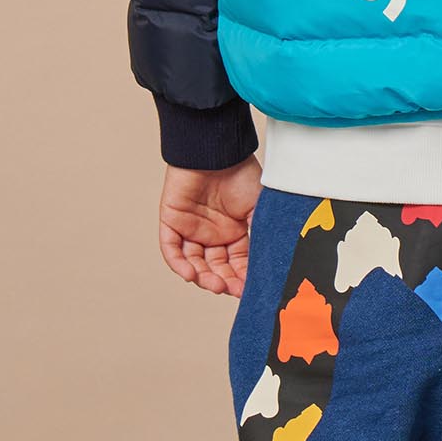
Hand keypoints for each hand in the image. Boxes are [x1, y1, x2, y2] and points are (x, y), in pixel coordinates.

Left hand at [159, 155, 262, 297]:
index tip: (250, 290)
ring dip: (203, 277)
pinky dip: (180, 265)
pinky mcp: (172, 221)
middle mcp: (212, 232)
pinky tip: (192, 274)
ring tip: (216, 284)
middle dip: (224, 281)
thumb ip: (261, 234)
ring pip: (194, 262)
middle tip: (232, 290)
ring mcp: (191, 228)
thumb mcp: (259, 207)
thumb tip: (270, 263)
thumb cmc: (241, 172)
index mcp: (234, 230)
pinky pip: (172, 250)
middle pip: (216, 267)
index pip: (237, 262)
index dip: (242, 278)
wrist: (218, 149)